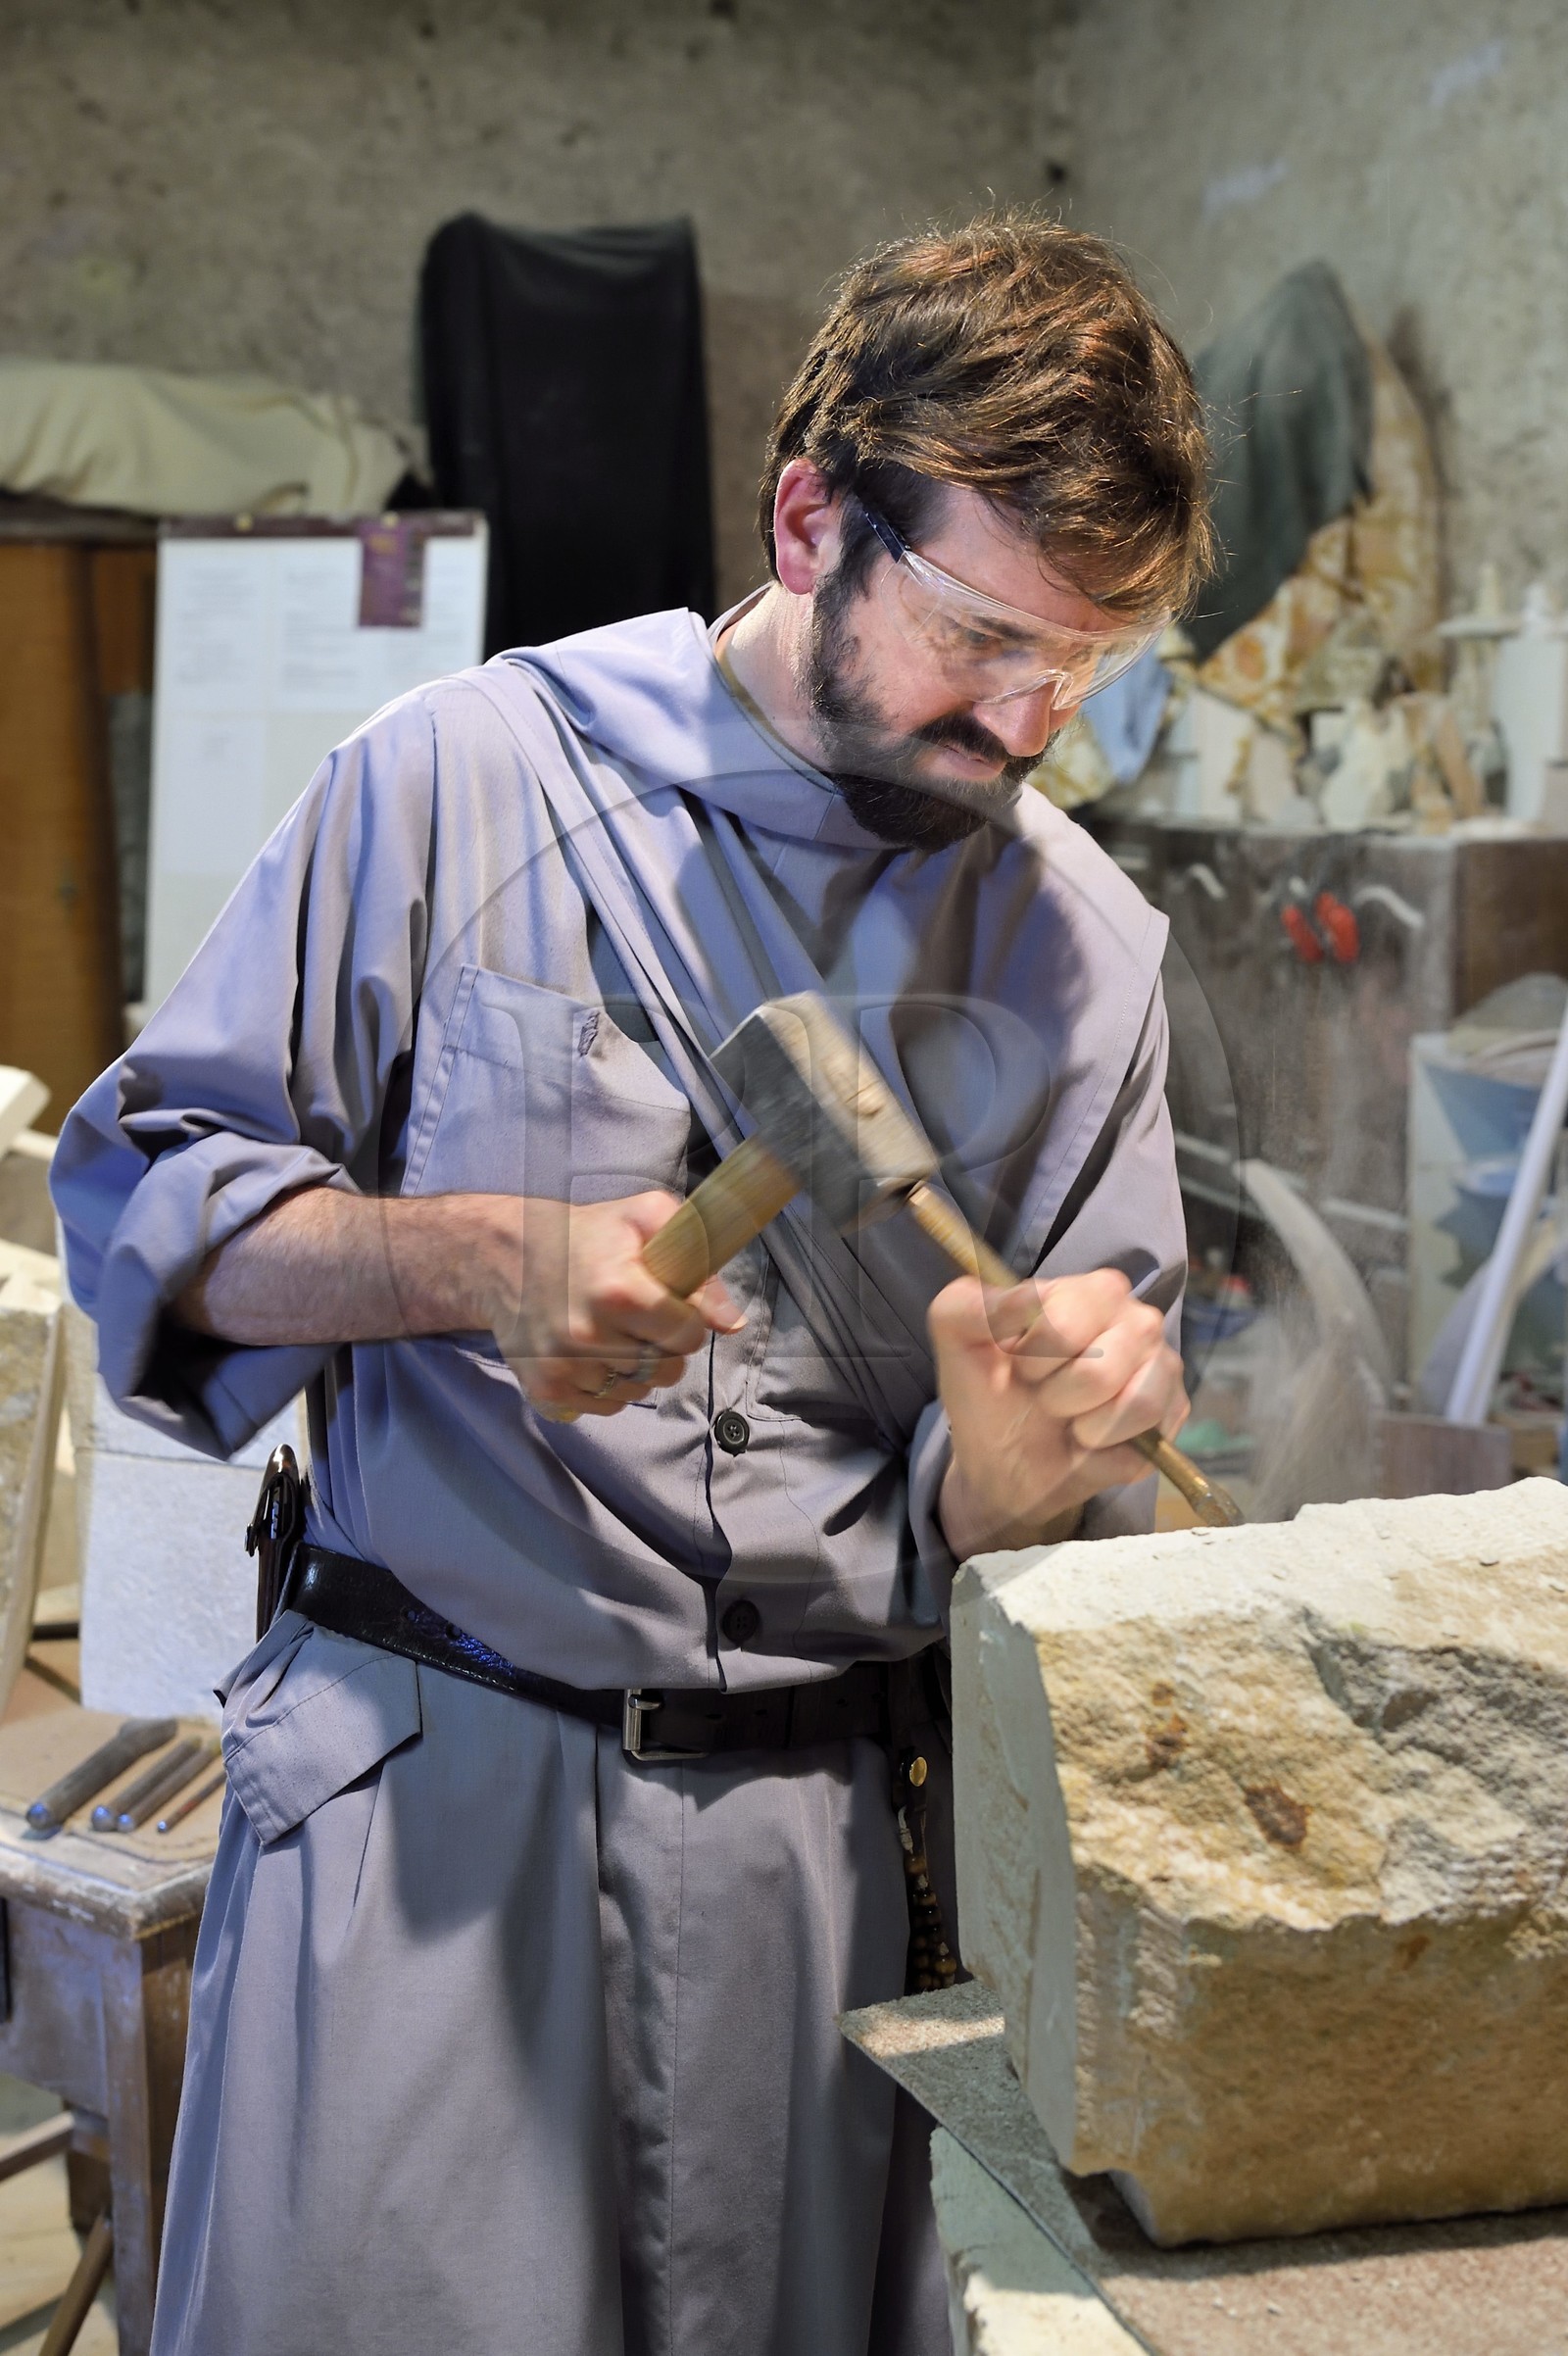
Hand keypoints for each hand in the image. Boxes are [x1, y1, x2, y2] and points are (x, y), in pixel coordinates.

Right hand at [480, 1192, 742, 1418]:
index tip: (667, 1306)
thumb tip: (732, 1325)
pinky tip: (589, 1354)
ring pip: (636, 1394)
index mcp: (619, 1292)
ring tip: (609, 1333)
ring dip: (634, 1370)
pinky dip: (606, 1388)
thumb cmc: (585, 1235)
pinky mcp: (544, 1390)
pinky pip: (603, 1408)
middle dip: (663, 1348)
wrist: (501, 1256)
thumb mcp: (646, 1219)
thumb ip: (699, 1266)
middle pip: (666, 1372)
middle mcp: (588, 1336)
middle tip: (637, 1320)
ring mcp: (563, 1367)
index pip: (688, 1336)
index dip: (685, 1321)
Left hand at [931, 1267, 1186, 1559]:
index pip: (1066, 1322)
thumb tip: (1022, 1302)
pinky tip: (1095, 1438)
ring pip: (1137, 1401)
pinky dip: (1111, 1447)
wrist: (1003, 1464)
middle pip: (1102, 1368)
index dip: (1033, 1357)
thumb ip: (965, 1306)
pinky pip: (1154, 1432)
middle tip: (1046, 1395)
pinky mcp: (1174, 1411)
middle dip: (1058, 1395)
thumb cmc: (988, 1393)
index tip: (1018, 1365)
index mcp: (1089, 1291)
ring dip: (1087, 1426)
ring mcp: (1161, 1364)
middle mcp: (1135, 1318)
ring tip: (1071, 1419)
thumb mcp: (956, 1342)